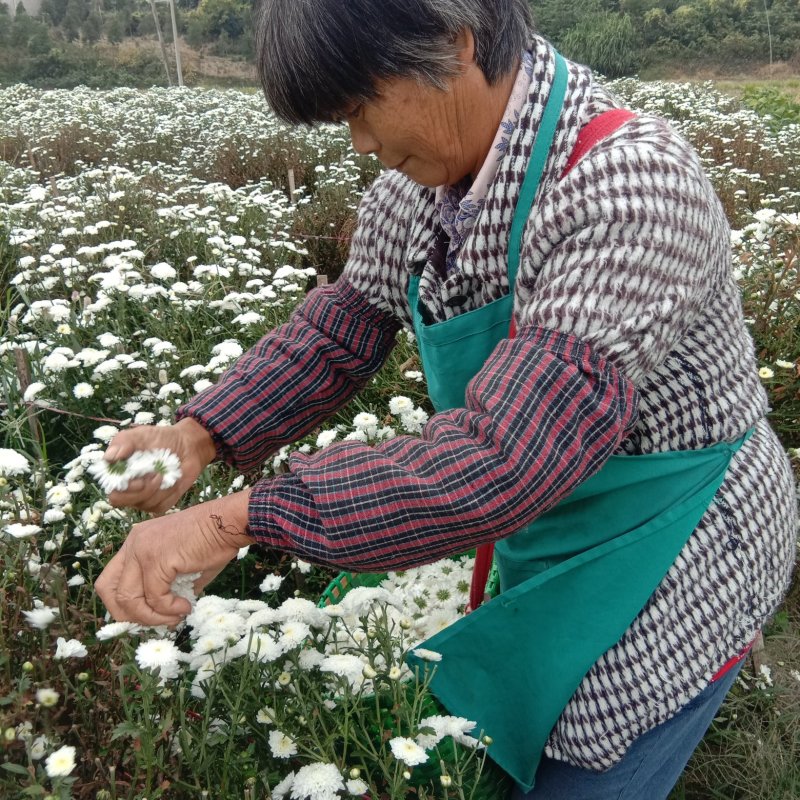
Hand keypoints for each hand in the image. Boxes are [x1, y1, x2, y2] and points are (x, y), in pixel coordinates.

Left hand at [95, 490, 253, 626]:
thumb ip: (166, 589)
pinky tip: (185, 606)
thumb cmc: (211, 542)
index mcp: (135, 543)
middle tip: (156, 622)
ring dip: (152, 617)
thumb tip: (165, 619)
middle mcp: (133, 544)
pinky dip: (169, 609)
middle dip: (129, 616)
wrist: (229, 523)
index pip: (110, 581)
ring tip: (176, 616)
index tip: (145, 616)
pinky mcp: (157, 559)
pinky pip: (155, 597)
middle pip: (108, 591)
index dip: (122, 605)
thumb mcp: (180, 568)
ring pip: (129, 599)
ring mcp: (142, 550)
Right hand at [104, 417, 217, 513]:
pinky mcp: (160, 503)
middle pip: (121, 502)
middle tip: (157, 476)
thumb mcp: (140, 435)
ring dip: (158, 488)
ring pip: (144, 504)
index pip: (112, 492)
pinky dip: (169, 492)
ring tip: (166, 472)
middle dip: (141, 491)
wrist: (186, 445)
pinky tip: (173, 480)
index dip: (123, 490)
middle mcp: (127, 489)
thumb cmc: (160, 438)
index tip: (140, 480)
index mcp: (118, 474)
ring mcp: (142, 498)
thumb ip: (123, 442)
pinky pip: (160, 505)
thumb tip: (109, 458)